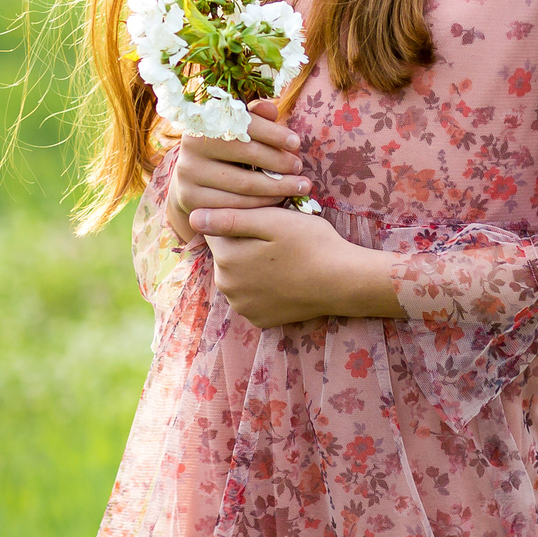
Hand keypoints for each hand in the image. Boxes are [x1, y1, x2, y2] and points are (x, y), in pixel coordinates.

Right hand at [166, 99, 308, 244]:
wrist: (191, 177)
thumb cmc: (224, 147)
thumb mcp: (236, 128)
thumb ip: (254, 117)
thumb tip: (271, 109)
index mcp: (205, 120)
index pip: (245, 124)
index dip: (273, 133)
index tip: (296, 143)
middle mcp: (191, 145)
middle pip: (247, 155)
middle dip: (279, 162)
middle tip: (299, 167)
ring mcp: (189, 174)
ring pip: (244, 184)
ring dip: (277, 186)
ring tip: (298, 185)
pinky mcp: (191, 199)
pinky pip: (234, 206)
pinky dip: (261, 204)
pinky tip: (277, 199)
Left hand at [190, 204, 406, 327]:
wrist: (344, 282)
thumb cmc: (311, 244)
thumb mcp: (273, 221)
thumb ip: (230, 219)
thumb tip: (193, 217)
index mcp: (226, 258)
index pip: (216, 229)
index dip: (239, 219)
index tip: (263, 219)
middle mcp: (227, 287)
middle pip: (225, 254)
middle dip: (242, 244)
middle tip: (277, 239)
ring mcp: (242, 307)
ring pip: (236, 275)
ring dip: (250, 266)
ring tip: (282, 258)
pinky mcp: (258, 319)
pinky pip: (250, 295)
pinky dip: (260, 287)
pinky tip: (283, 279)